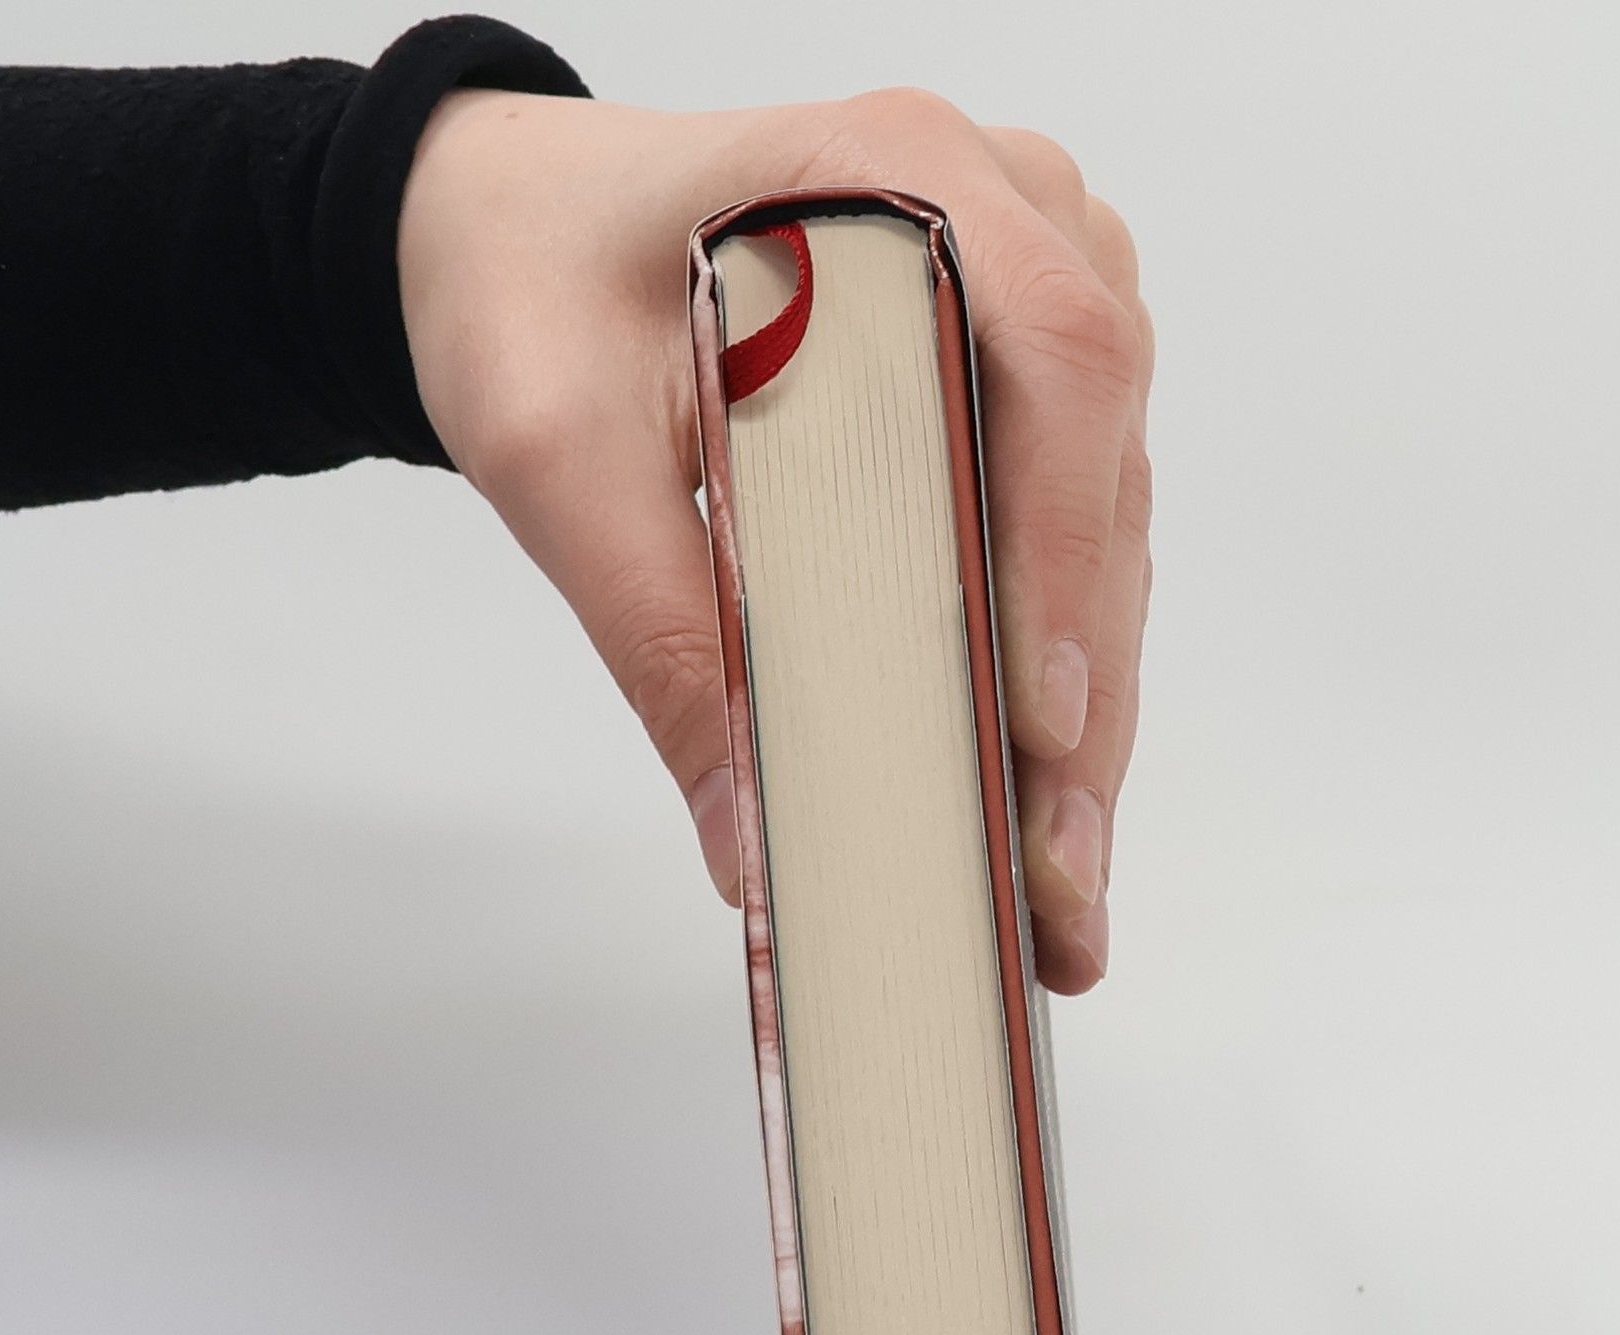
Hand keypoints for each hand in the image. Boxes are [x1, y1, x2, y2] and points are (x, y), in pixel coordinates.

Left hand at [400, 89, 1152, 993]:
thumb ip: (663, 645)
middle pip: (1103, 472)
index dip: (1065, 551)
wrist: (514, 237)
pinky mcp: (1013, 379)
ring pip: (1104, 520)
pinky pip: (1068, 527)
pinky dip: (1053, 662)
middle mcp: (999, 219)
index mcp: (897, 179)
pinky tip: (1036, 782)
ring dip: (1089, 702)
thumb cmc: (536, 296)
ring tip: (1056, 870)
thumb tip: (755, 839)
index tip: (1048, 720)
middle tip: (1057, 871)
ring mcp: (1026, 296)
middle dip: (1086, 691)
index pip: (1055, 359)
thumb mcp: (565, 464)